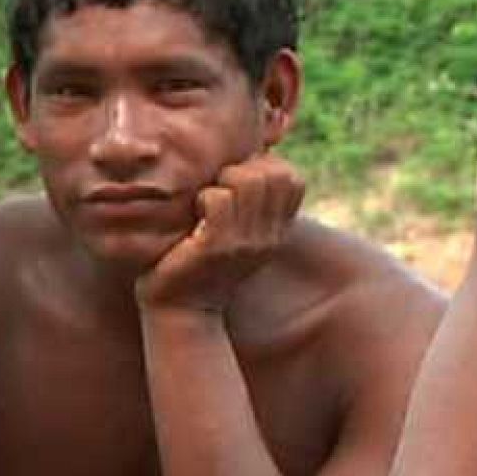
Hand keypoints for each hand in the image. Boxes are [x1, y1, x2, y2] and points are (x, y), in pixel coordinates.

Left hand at [136, 153, 305, 313]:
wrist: (183, 313)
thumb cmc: (201, 265)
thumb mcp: (240, 237)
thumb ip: (251, 207)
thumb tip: (250, 162)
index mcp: (278, 232)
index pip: (294, 178)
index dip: (266, 167)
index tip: (239, 182)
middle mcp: (270, 236)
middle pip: (274, 173)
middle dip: (243, 168)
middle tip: (219, 188)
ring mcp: (246, 242)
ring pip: (246, 181)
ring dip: (221, 182)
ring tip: (206, 201)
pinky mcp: (217, 247)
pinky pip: (217, 199)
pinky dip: (203, 198)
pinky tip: (195, 215)